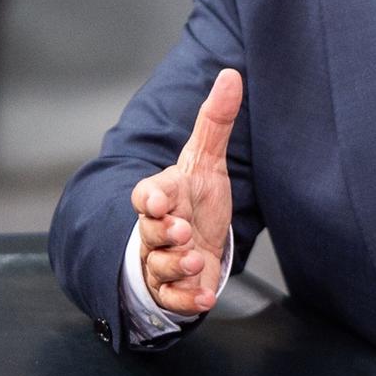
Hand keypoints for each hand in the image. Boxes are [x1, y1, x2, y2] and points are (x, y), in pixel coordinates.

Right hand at [131, 68, 241, 315]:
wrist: (195, 240)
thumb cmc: (195, 199)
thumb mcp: (207, 160)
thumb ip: (216, 121)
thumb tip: (231, 75)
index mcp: (161, 197)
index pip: (145, 196)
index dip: (149, 199)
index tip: (159, 201)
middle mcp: (156, 231)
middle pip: (150, 234)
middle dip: (164, 235)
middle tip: (182, 232)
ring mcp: (162, 262)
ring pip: (159, 268)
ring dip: (177, 267)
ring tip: (197, 260)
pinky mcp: (175, 290)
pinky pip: (172, 299)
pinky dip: (187, 300)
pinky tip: (204, 298)